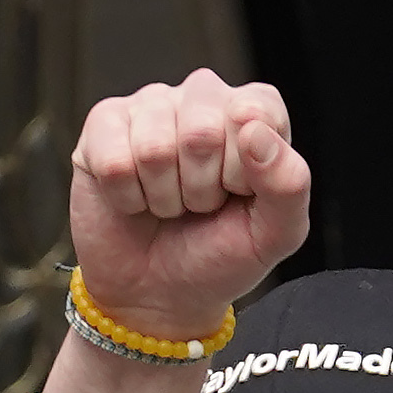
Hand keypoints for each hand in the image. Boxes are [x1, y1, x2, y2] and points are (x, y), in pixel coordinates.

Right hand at [67, 71, 311, 343]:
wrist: (157, 296)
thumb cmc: (218, 256)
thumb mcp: (273, 235)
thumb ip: (289, 184)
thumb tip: (256, 131)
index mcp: (253, 112)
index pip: (256, 112)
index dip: (245, 170)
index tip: (239, 193)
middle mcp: (201, 97)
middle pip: (200, 132)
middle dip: (201, 189)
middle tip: (199, 205)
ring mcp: (150, 106)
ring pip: (154, 149)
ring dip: (163, 197)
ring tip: (169, 205)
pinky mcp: (103, 125)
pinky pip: (113, 159)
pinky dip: (127, 198)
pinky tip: (134, 200)